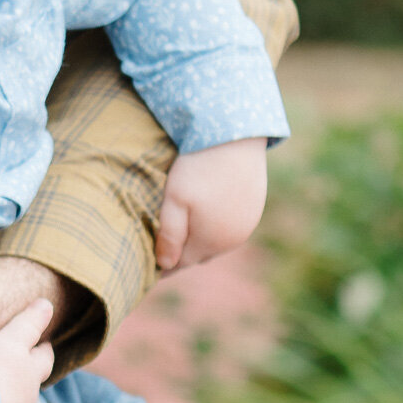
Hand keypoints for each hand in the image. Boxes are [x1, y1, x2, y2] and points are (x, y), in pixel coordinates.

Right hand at [0, 299, 53, 402]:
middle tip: (21, 369)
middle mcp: (27, 401)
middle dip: (29, 378)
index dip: (43, 350)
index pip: (44, 359)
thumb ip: (28, 322)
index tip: (44, 344)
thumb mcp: (10, 339)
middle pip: (32, 386)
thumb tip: (47, 303)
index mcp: (31, 374)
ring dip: (6, 401)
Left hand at [154, 138, 267, 272]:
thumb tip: (166, 266)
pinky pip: (230, 226)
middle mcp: (233, 240)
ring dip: (200, 238)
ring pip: (216, 241)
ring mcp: (247, 224)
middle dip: (181, 252)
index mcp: (210, 242)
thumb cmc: (198, 168)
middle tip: (161, 243)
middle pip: (199, 255)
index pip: (180, 264)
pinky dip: (216, 224)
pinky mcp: (255, 207)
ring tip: (182, 227)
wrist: (235, 137)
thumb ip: (169, 236)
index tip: (147, 260)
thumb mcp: (175, 200)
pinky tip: (206, 210)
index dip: (163, 263)